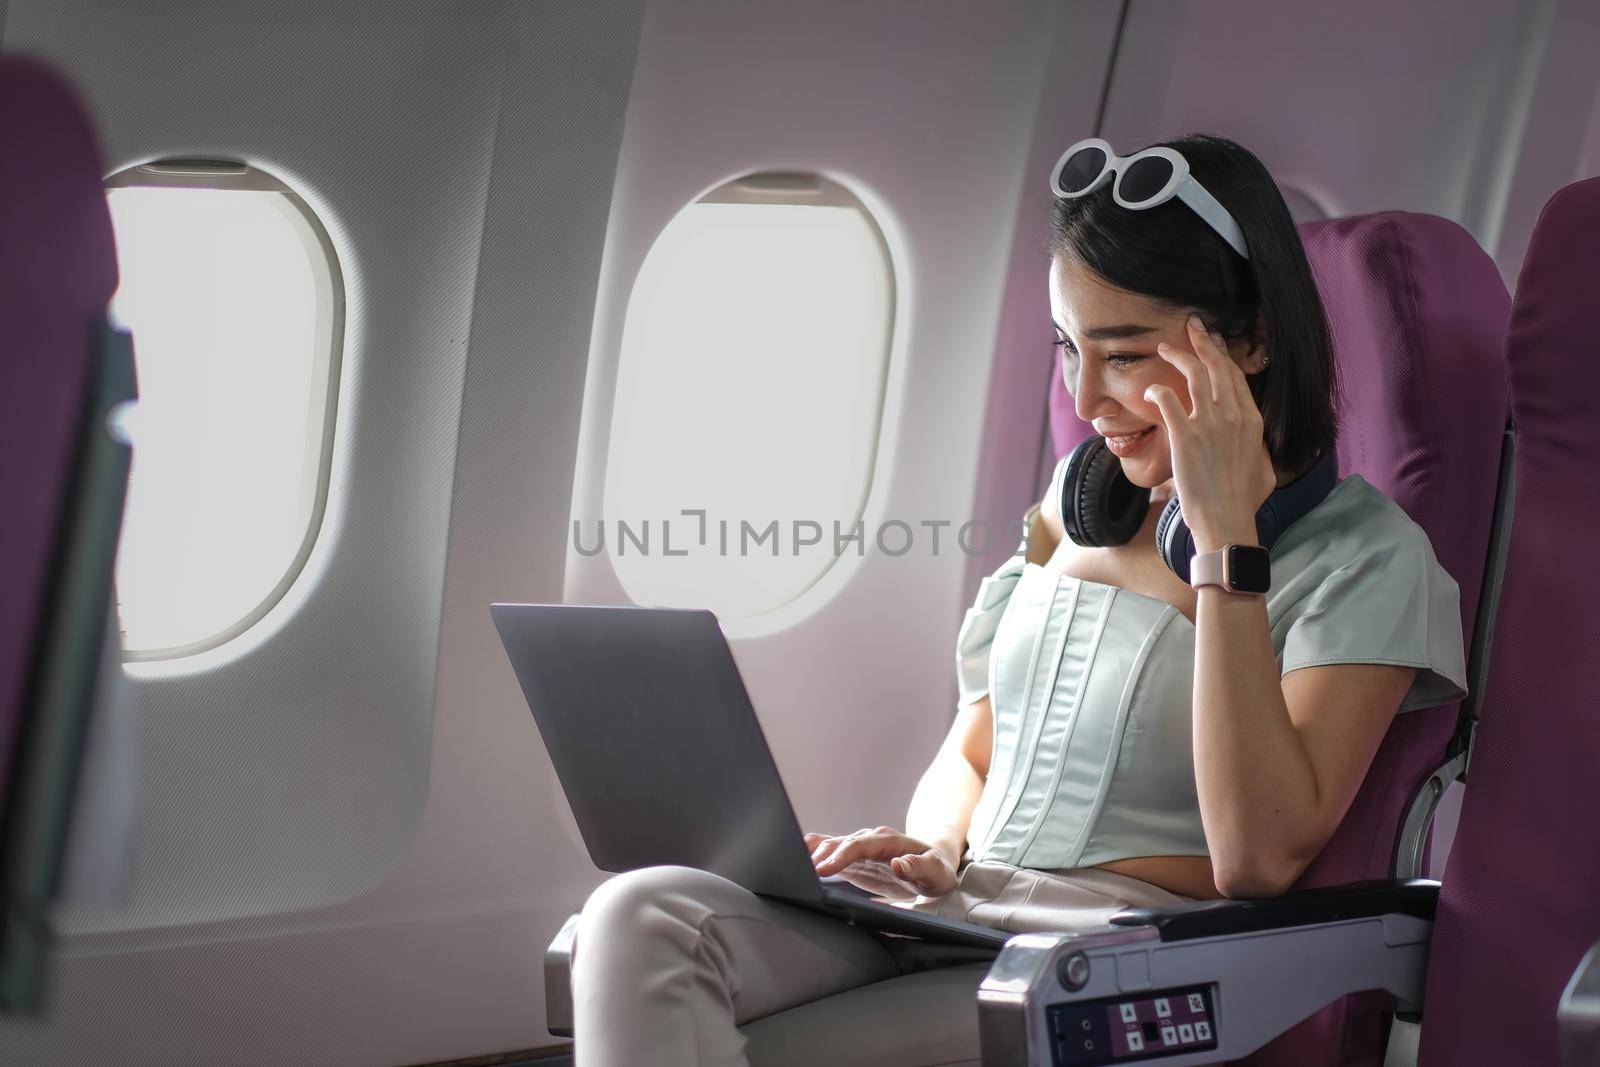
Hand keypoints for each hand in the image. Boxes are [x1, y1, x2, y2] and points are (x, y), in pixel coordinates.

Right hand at [804, 827, 958, 899]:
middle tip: (801, 872)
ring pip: (830, 844)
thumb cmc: (935, 871)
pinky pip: (828, 849)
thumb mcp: (936, 872)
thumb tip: (899, 864)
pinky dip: (811, 853)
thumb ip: (919, 868)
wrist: (933, 867)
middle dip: (819, 855)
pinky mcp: (852, 857)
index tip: (824, 868)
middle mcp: (870, 839)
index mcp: (889, 841)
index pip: (860, 844)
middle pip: (839, 843)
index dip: (841, 855)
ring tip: (791, 865)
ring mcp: (859, 847)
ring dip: (811, 853)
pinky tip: (796, 859)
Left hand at [1146, 315, 1276, 552]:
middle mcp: (1234, 415)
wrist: (1227, 521)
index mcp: (1253, 421)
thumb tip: (1258, 449)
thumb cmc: (1244, 502)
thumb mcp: (1265, 470)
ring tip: (1164, 347)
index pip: (1236, 377)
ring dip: (1178, 356)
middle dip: (1204, 341)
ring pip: (1195, 374)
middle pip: (1218, 366)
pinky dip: (1157, 390)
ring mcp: (1210, 424)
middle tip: (1192, 326)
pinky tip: (1149, 390)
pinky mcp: (1185, 436)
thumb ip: (1260, 451)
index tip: (1214, 343)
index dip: (1223, 356)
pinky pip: (1168, 400)